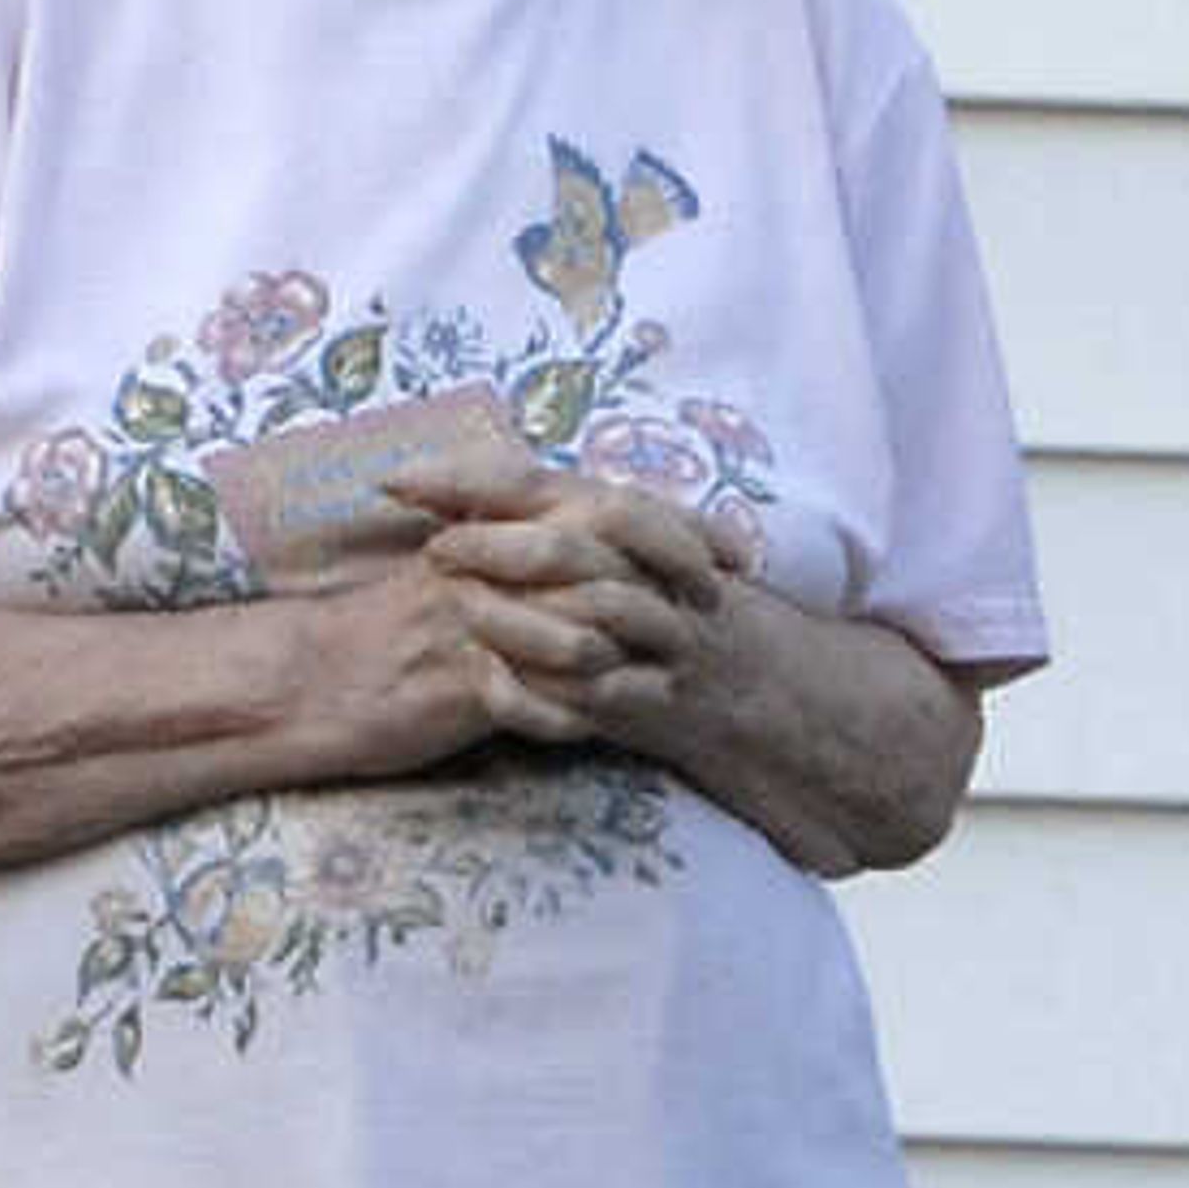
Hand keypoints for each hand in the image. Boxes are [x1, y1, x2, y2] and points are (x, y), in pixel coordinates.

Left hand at [379, 446, 984, 874]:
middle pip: (577, 538)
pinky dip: (549, 694)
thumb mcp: (636, 562)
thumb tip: (451, 500)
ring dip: (521, 613)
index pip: (548, 483)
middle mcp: (659, 575)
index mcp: (641, 527)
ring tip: (460, 612)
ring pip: (595, 614)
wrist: (791, 702)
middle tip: (433, 549)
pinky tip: (497, 689)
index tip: (396, 481)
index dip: (471, 479)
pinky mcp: (670, 708)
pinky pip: (606, 697)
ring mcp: (669, 642)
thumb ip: (558, 529)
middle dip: (498, 542)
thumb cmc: (689, 626)